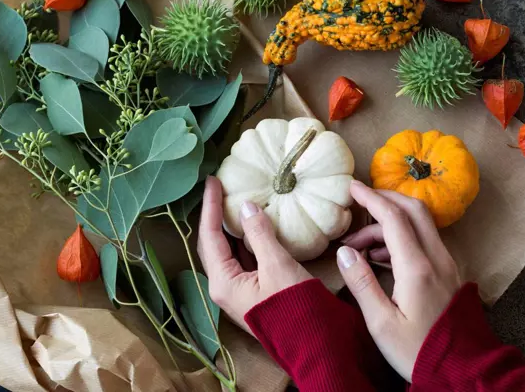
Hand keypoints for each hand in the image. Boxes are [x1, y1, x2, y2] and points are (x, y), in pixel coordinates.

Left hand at [197, 176, 312, 332]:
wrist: (315, 344)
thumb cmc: (295, 308)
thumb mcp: (277, 266)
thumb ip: (260, 234)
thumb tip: (246, 206)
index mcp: (223, 282)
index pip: (209, 236)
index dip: (210, 206)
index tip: (212, 180)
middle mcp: (225, 286)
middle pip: (214, 243)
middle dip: (215, 215)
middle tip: (221, 188)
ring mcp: (240, 289)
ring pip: (229, 250)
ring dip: (231, 226)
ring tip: (235, 200)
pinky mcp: (255, 290)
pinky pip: (245, 258)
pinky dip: (247, 239)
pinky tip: (255, 224)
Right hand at [337, 180, 461, 381]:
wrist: (462, 371)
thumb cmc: (417, 351)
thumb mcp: (381, 323)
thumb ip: (361, 283)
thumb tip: (344, 251)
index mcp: (417, 268)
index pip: (393, 218)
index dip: (371, 198)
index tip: (352, 187)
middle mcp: (436, 259)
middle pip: (413, 210)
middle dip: (384, 199)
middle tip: (359, 201)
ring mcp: (446, 264)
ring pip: (419, 224)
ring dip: (390, 222)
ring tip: (360, 245)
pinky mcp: (448, 273)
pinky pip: (424, 240)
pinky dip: (401, 236)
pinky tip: (381, 256)